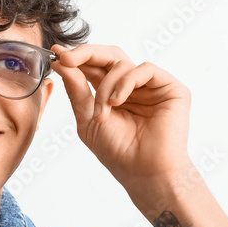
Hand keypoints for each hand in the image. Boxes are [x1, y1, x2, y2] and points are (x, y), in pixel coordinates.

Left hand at [51, 44, 192, 199]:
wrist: (143, 172)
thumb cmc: (117, 152)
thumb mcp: (87, 119)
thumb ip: (76, 90)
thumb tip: (61, 62)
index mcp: (112, 94)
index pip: (94, 67)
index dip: (76, 58)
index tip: (56, 55)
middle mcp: (132, 87)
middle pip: (109, 56)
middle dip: (86, 54)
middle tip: (68, 59)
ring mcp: (152, 87)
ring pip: (122, 64)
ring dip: (106, 86)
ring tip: (102, 113)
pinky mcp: (171, 88)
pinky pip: (145, 69)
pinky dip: (126, 82)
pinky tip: (117, 101)